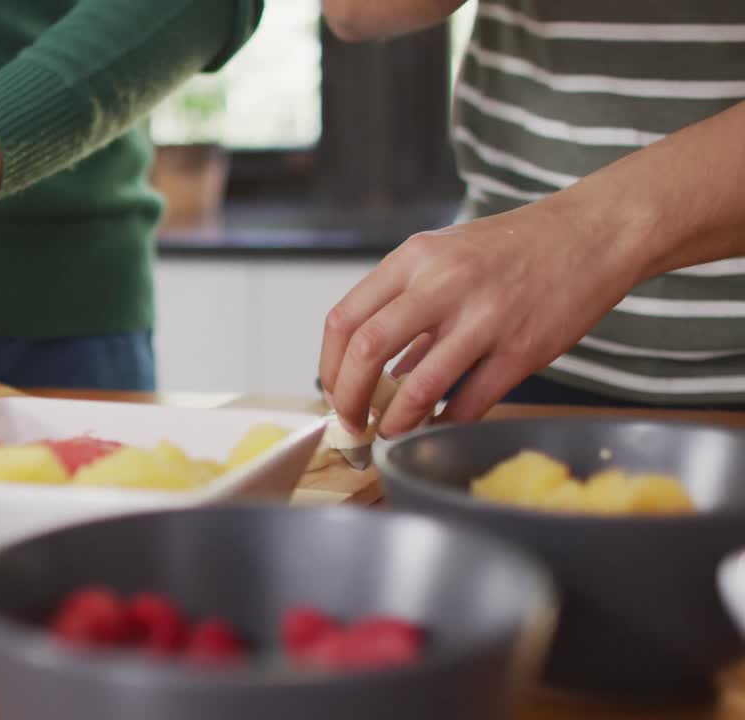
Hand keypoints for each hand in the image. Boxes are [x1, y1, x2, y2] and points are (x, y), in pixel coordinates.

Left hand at [319, 195, 644, 436]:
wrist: (591, 234)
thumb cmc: (511, 248)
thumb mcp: (444, 256)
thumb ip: (405, 305)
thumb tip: (374, 371)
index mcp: (414, 258)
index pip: (345, 319)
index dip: (329, 366)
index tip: (334, 392)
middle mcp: (443, 283)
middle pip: (366, 351)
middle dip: (349, 398)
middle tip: (352, 422)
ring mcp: (485, 316)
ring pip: (417, 386)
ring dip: (396, 421)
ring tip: (391, 432)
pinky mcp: (523, 348)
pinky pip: (470, 401)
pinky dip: (446, 422)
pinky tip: (439, 425)